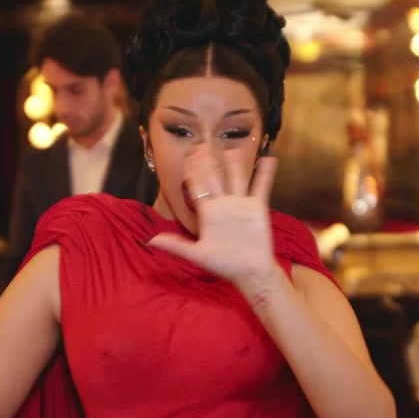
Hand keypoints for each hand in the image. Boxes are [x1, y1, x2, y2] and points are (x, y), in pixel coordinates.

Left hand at [148, 143, 280, 294]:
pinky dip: (265, 174)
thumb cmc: (224, 264)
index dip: (192, 171)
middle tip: (204, 144)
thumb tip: (150, 241)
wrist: (250, 273)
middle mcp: (223, 204)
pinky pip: (260, 187)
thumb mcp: (198, 255)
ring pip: (236, 178)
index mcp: (208, 212)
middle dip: (208, 162)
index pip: (197, 186)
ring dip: (234, 164)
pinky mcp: (257, 207)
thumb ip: (176, 246)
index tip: (188, 156)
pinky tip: (268, 159)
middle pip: (214, 177)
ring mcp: (240, 204)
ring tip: (231, 148)